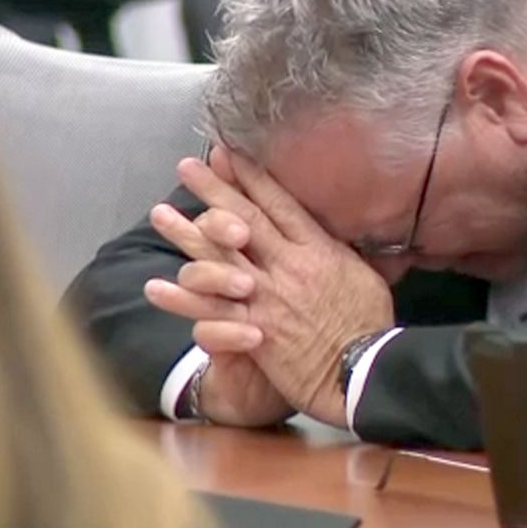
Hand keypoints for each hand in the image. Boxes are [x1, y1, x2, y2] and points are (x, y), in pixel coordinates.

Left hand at [150, 148, 395, 427]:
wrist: (364, 372)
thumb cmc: (370, 326)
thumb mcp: (366, 277)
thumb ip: (342, 255)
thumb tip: (334, 239)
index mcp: (318, 249)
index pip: (280, 204)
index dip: (252, 178)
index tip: (229, 155)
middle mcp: (289, 265)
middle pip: (244, 218)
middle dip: (214, 189)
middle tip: (188, 165)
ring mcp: (268, 297)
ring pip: (218, 258)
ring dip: (186, 234)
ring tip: (160, 213)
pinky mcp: (255, 330)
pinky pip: (209, 310)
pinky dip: (181, 298)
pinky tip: (155, 286)